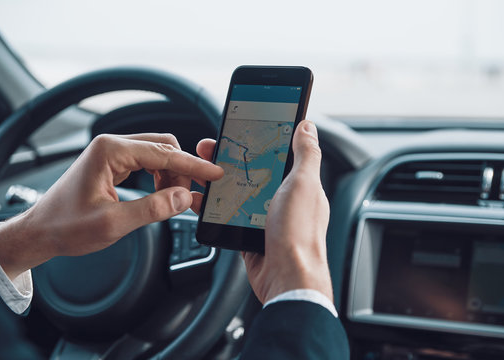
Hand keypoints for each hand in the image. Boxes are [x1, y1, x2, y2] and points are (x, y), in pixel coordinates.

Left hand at [0, 133, 222, 279]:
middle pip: (164, 147)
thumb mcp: (113, 223)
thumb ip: (153, 209)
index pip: (164, 153)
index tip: (214, 173)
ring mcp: (112, 153)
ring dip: (172, 175)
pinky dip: (161, 177)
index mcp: (110, 151)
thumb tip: (184, 198)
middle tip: (189, 197)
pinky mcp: (113, 163)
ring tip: (172, 201)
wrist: (40, 232)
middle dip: (182, 171)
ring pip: (158, 154)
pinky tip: (161, 195)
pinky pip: (147, 162)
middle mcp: (112, 145)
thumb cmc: (66, 227)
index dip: (193, 166)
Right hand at [195, 121, 332, 303]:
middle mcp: (281, 199)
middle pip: (250, 170)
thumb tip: (307, 126)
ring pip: (235, 191)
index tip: (235, 128)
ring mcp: (264, 217)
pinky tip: (199, 199)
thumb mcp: (303, 184)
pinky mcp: (249, 234)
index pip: (273, 153)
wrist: (286, 278)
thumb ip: (306, 154)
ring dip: (215, 179)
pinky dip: (212, 206)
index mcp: (297, 184)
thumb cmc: (299, 232)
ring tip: (196, 170)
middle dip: (227, 157)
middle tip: (206, 147)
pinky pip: (228, 215)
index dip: (254, 139)